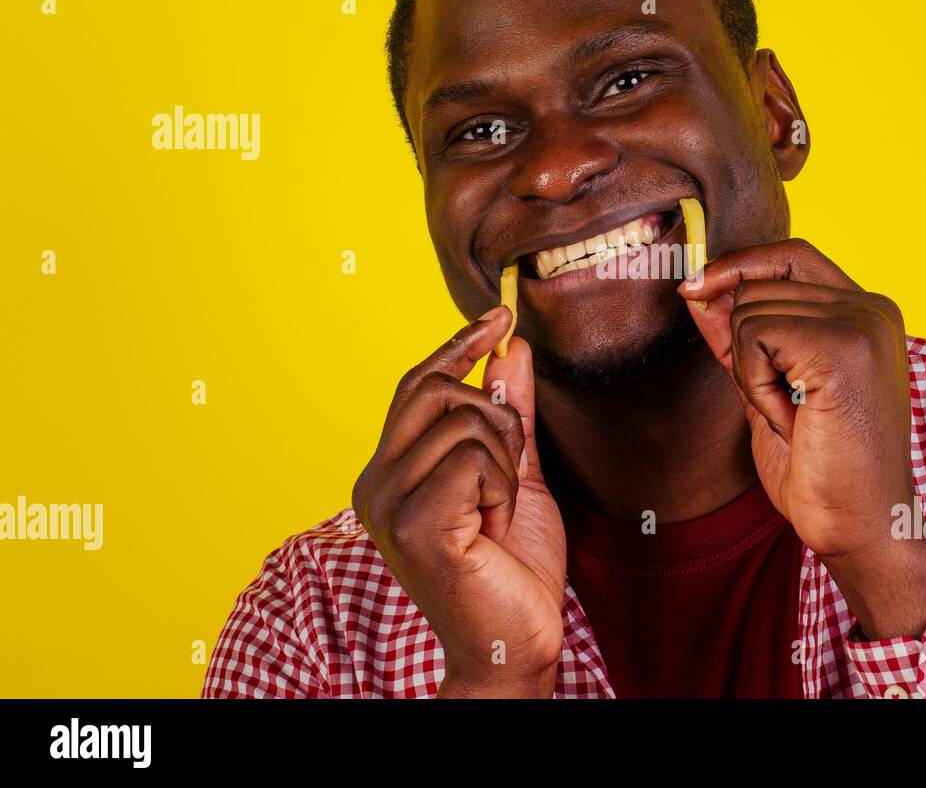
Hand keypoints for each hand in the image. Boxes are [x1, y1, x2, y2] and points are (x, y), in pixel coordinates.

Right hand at [351, 307, 564, 696]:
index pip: (418, 385)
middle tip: (507, 474)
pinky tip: (492, 527)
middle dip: (496, 419)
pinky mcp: (412, 524)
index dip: (458, 345)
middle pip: (438, 391)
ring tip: (497, 512)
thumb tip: (509, 349)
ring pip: (466, 422)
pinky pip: (474, 459)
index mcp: (390, 472)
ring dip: (505, 464)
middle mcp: (375, 484)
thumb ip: (510, 415)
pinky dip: (502, 487)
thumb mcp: (516, 476)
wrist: (515, 643)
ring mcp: (387, 504)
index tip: (497, 316)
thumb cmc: (512, 569)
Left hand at [679, 238, 925, 639]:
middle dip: (745, 347)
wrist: (861, 528)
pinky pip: (754, 337)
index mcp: (866, 313)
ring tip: (794, 416)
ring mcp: (861, 323)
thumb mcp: (767, 390)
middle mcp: (872, 307)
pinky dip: (755, 384)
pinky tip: (791, 418)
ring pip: (750, 310)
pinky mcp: (843, 346)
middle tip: (784, 404)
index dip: (739, 265)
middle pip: (759, 283)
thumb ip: (739, 338)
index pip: (791, 255)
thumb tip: (700, 290)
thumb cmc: (822, 471)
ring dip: (751, 372)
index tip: (694, 288)